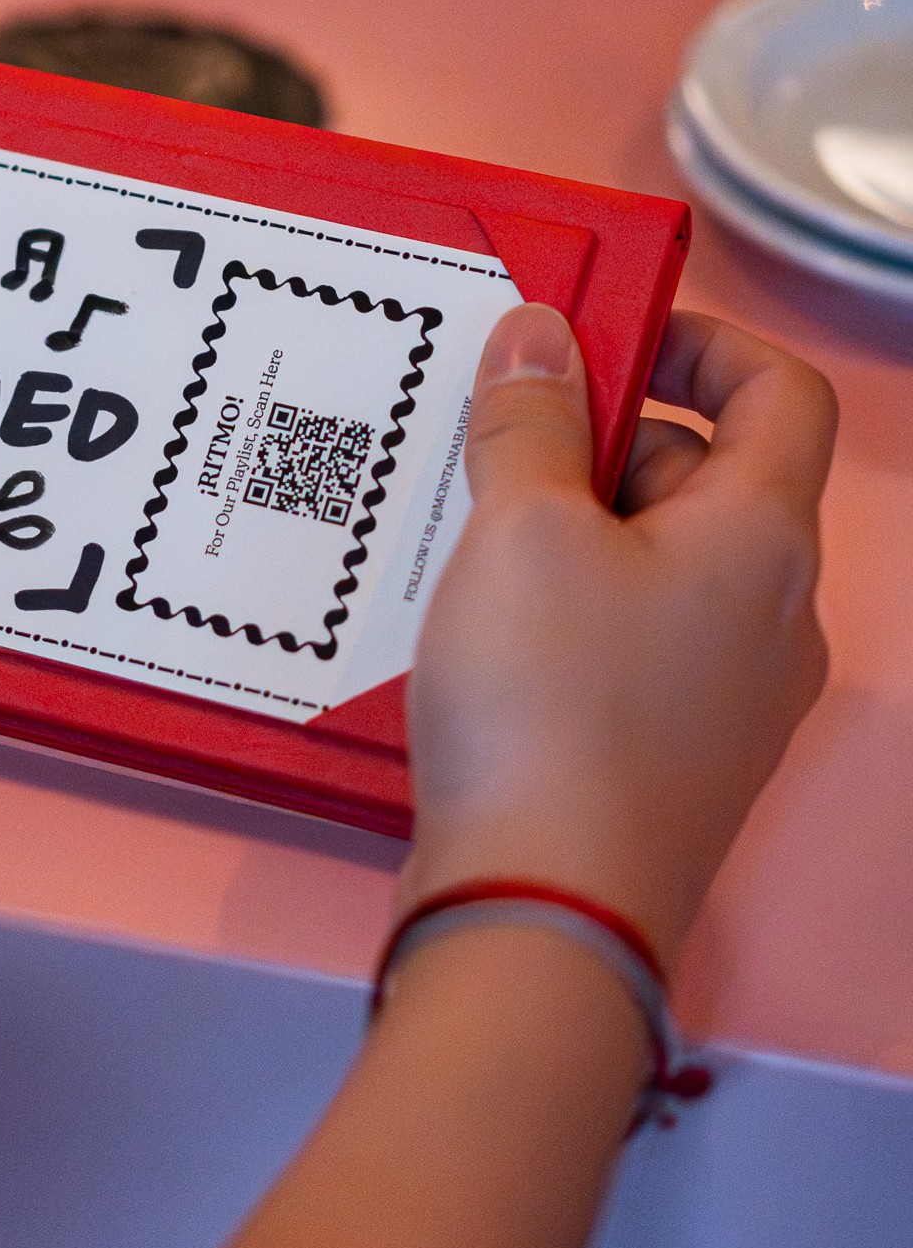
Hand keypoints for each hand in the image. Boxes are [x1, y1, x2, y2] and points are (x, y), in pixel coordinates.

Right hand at [401, 303, 835, 969]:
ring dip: (569, 529)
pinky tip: (476, 629)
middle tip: (496, 441)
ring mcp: (730, 698)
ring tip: (465, 536)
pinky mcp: (670, 758)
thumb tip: (541, 335)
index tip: (603, 339)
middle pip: (709, 479)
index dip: (700, 343)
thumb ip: (531, 418)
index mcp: (765, 540)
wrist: (542, 911)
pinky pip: (630, 645)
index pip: (781, 393)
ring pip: (659, 565)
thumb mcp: (520, 530)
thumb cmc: (551, 713)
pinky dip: (563, 611)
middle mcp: (773, 617)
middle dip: (603, 442)